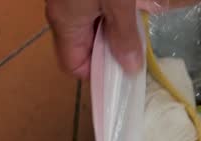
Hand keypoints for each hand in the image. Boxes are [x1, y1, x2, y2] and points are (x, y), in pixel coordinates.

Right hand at [45, 0, 196, 78]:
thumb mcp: (117, 3)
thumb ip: (123, 34)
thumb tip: (128, 69)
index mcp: (66, 23)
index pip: (73, 65)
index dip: (97, 74)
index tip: (122, 71)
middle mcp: (63, 13)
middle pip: (84, 46)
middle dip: (111, 50)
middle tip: (137, 48)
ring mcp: (71, 0)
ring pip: (92, 26)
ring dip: (115, 30)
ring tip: (137, 25)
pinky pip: (95, 9)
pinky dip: (114, 12)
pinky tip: (132, 7)